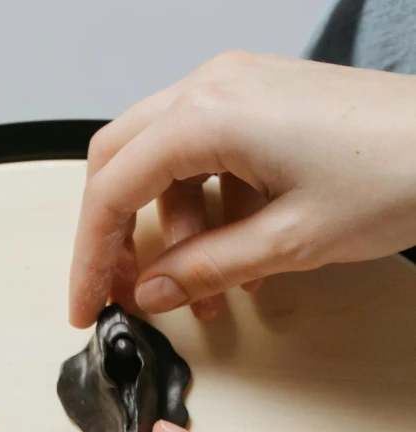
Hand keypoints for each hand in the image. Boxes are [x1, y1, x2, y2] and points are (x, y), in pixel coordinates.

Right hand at [70, 52, 415, 327]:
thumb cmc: (396, 174)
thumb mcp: (288, 242)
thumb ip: (206, 268)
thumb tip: (151, 292)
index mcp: (209, 114)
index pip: (113, 189)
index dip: (91, 255)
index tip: (87, 304)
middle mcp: (212, 88)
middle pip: (122, 163)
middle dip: (113, 234)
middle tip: (120, 290)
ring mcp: (237, 90)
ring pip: (163, 164)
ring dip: (170, 232)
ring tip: (202, 291)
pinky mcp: (260, 104)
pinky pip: (206, 158)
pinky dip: (206, 210)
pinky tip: (236, 254)